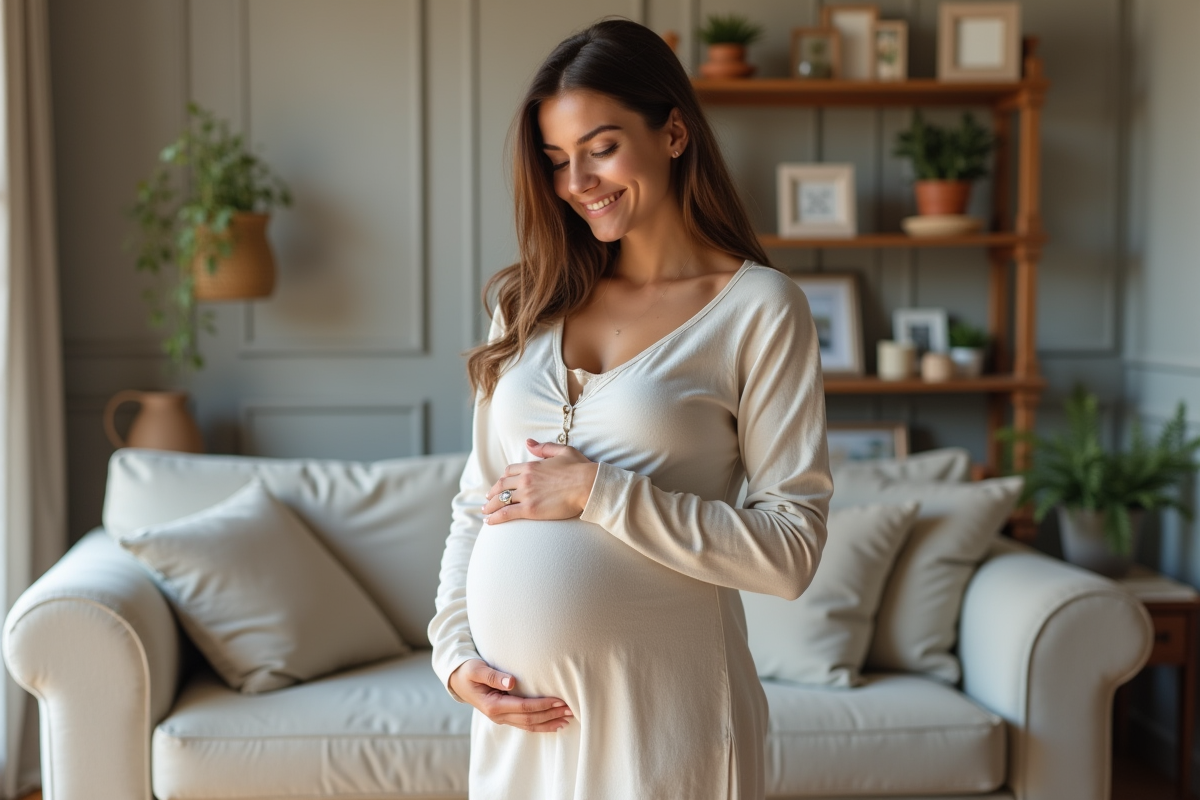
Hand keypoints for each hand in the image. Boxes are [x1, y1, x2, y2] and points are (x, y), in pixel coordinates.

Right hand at [448, 659, 572, 731]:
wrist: (458, 680)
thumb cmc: (468, 671)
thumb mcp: (476, 669)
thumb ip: (493, 676)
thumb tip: (511, 682)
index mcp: (493, 705)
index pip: (523, 707)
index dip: (542, 705)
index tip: (559, 700)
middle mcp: (498, 716)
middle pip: (530, 719)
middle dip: (551, 715)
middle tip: (570, 709)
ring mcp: (502, 718)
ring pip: (529, 725)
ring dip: (549, 722)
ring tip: (568, 718)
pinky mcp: (505, 716)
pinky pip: (526, 724)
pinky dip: (541, 725)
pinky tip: (554, 724)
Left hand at [482, 439, 598, 524]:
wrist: (588, 485)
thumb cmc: (580, 468)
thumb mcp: (563, 451)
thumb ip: (544, 447)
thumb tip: (528, 442)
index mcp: (532, 466)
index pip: (510, 471)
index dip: (503, 478)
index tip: (500, 485)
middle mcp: (525, 479)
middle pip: (502, 485)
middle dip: (493, 493)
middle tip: (488, 499)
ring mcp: (526, 494)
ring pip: (501, 500)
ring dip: (490, 506)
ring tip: (485, 511)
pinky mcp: (530, 509)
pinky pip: (507, 513)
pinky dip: (495, 517)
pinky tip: (489, 521)